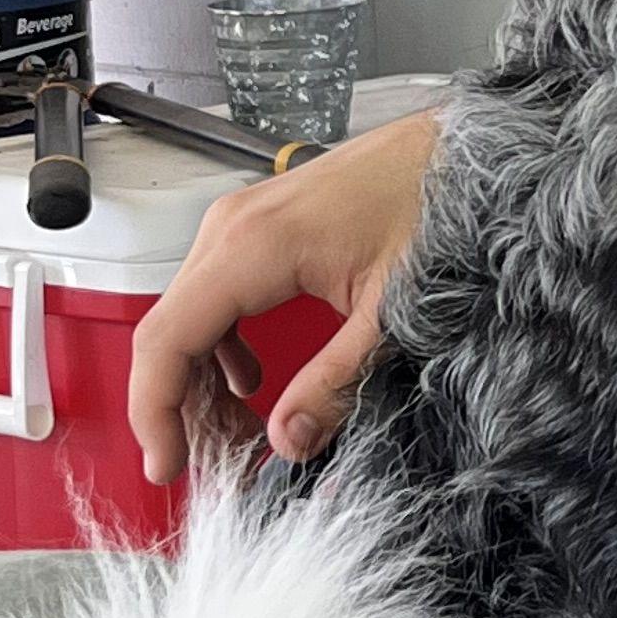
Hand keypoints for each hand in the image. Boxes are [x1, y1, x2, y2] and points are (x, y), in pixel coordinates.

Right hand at [127, 101, 444, 483]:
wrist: (461, 150)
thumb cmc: (434, 203)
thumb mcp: (390, 311)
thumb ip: (336, 383)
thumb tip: (290, 441)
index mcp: (251, 247)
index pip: (166, 342)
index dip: (155, 413)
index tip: (169, 466)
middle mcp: (231, 229)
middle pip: (170, 334)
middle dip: (184, 409)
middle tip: (220, 464)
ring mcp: (240, 223)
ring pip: (189, 318)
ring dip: (204, 382)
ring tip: (241, 434)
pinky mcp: (258, 228)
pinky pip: (217, 298)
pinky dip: (223, 349)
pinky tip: (254, 382)